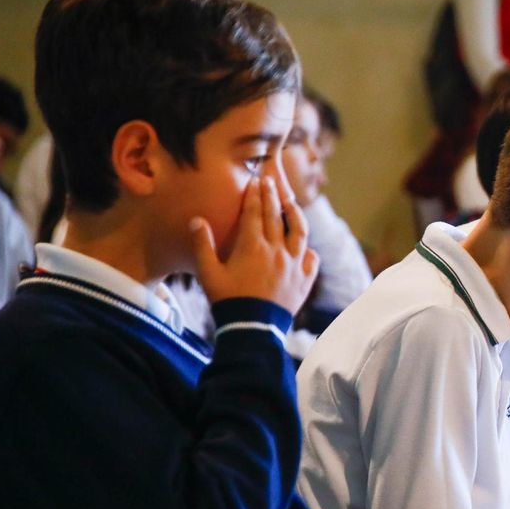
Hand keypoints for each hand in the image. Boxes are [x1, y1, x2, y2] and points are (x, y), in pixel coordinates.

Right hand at [191, 157, 317, 311]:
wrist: (253, 328)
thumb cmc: (227, 300)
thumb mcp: (208, 273)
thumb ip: (202, 245)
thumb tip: (197, 220)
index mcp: (252, 246)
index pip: (254, 213)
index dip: (254, 195)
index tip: (255, 180)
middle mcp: (277, 251)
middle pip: (276, 216)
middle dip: (273, 196)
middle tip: (271, 182)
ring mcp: (294, 265)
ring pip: (300, 232)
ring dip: (296, 215)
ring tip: (291, 204)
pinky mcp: (304, 280)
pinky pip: (312, 259)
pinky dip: (308, 250)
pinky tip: (305, 247)